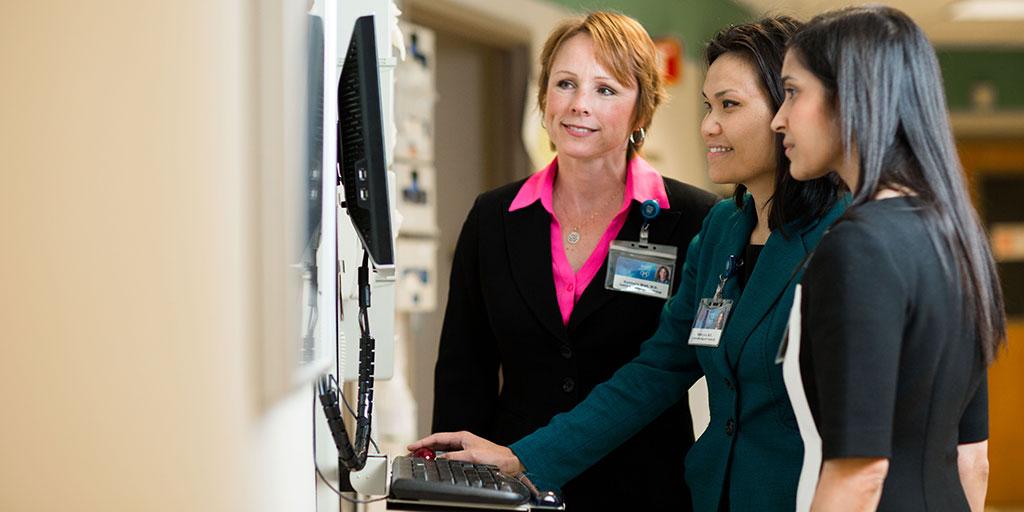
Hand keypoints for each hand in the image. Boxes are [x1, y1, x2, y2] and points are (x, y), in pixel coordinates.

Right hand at [407, 431, 524, 474]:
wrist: (508, 463)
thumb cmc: (495, 456)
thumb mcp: (472, 456)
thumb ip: (454, 457)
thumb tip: (440, 459)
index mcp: (462, 436)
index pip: (437, 438)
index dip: (423, 442)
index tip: (412, 446)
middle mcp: (462, 441)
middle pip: (438, 443)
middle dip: (424, 448)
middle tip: (412, 454)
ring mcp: (464, 448)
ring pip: (442, 450)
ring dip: (431, 453)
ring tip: (420, 458)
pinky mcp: (467, 456)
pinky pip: (448, 456)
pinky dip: (440, 459)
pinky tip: (436, 463)